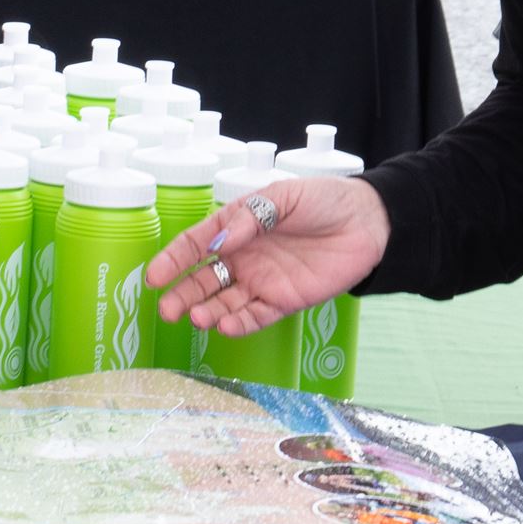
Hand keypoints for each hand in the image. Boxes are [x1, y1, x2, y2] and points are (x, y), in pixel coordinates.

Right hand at [146, 175, 390, 337]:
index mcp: (236, 227)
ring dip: (208, 311)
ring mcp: (261, 282)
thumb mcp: (282, 197)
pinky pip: (256, 317)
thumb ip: (249, 218)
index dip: (173, 260)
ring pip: (224, 302)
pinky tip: (225, 326)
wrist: (368, 222)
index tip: (154, 276)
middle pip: (203, 279)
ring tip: (197, 318)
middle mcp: (242, 257)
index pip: (196, 245)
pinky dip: (239, 324)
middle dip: (183, 294)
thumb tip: (219, 241)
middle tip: (167, 309)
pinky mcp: (283, 302)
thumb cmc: (323, 200)